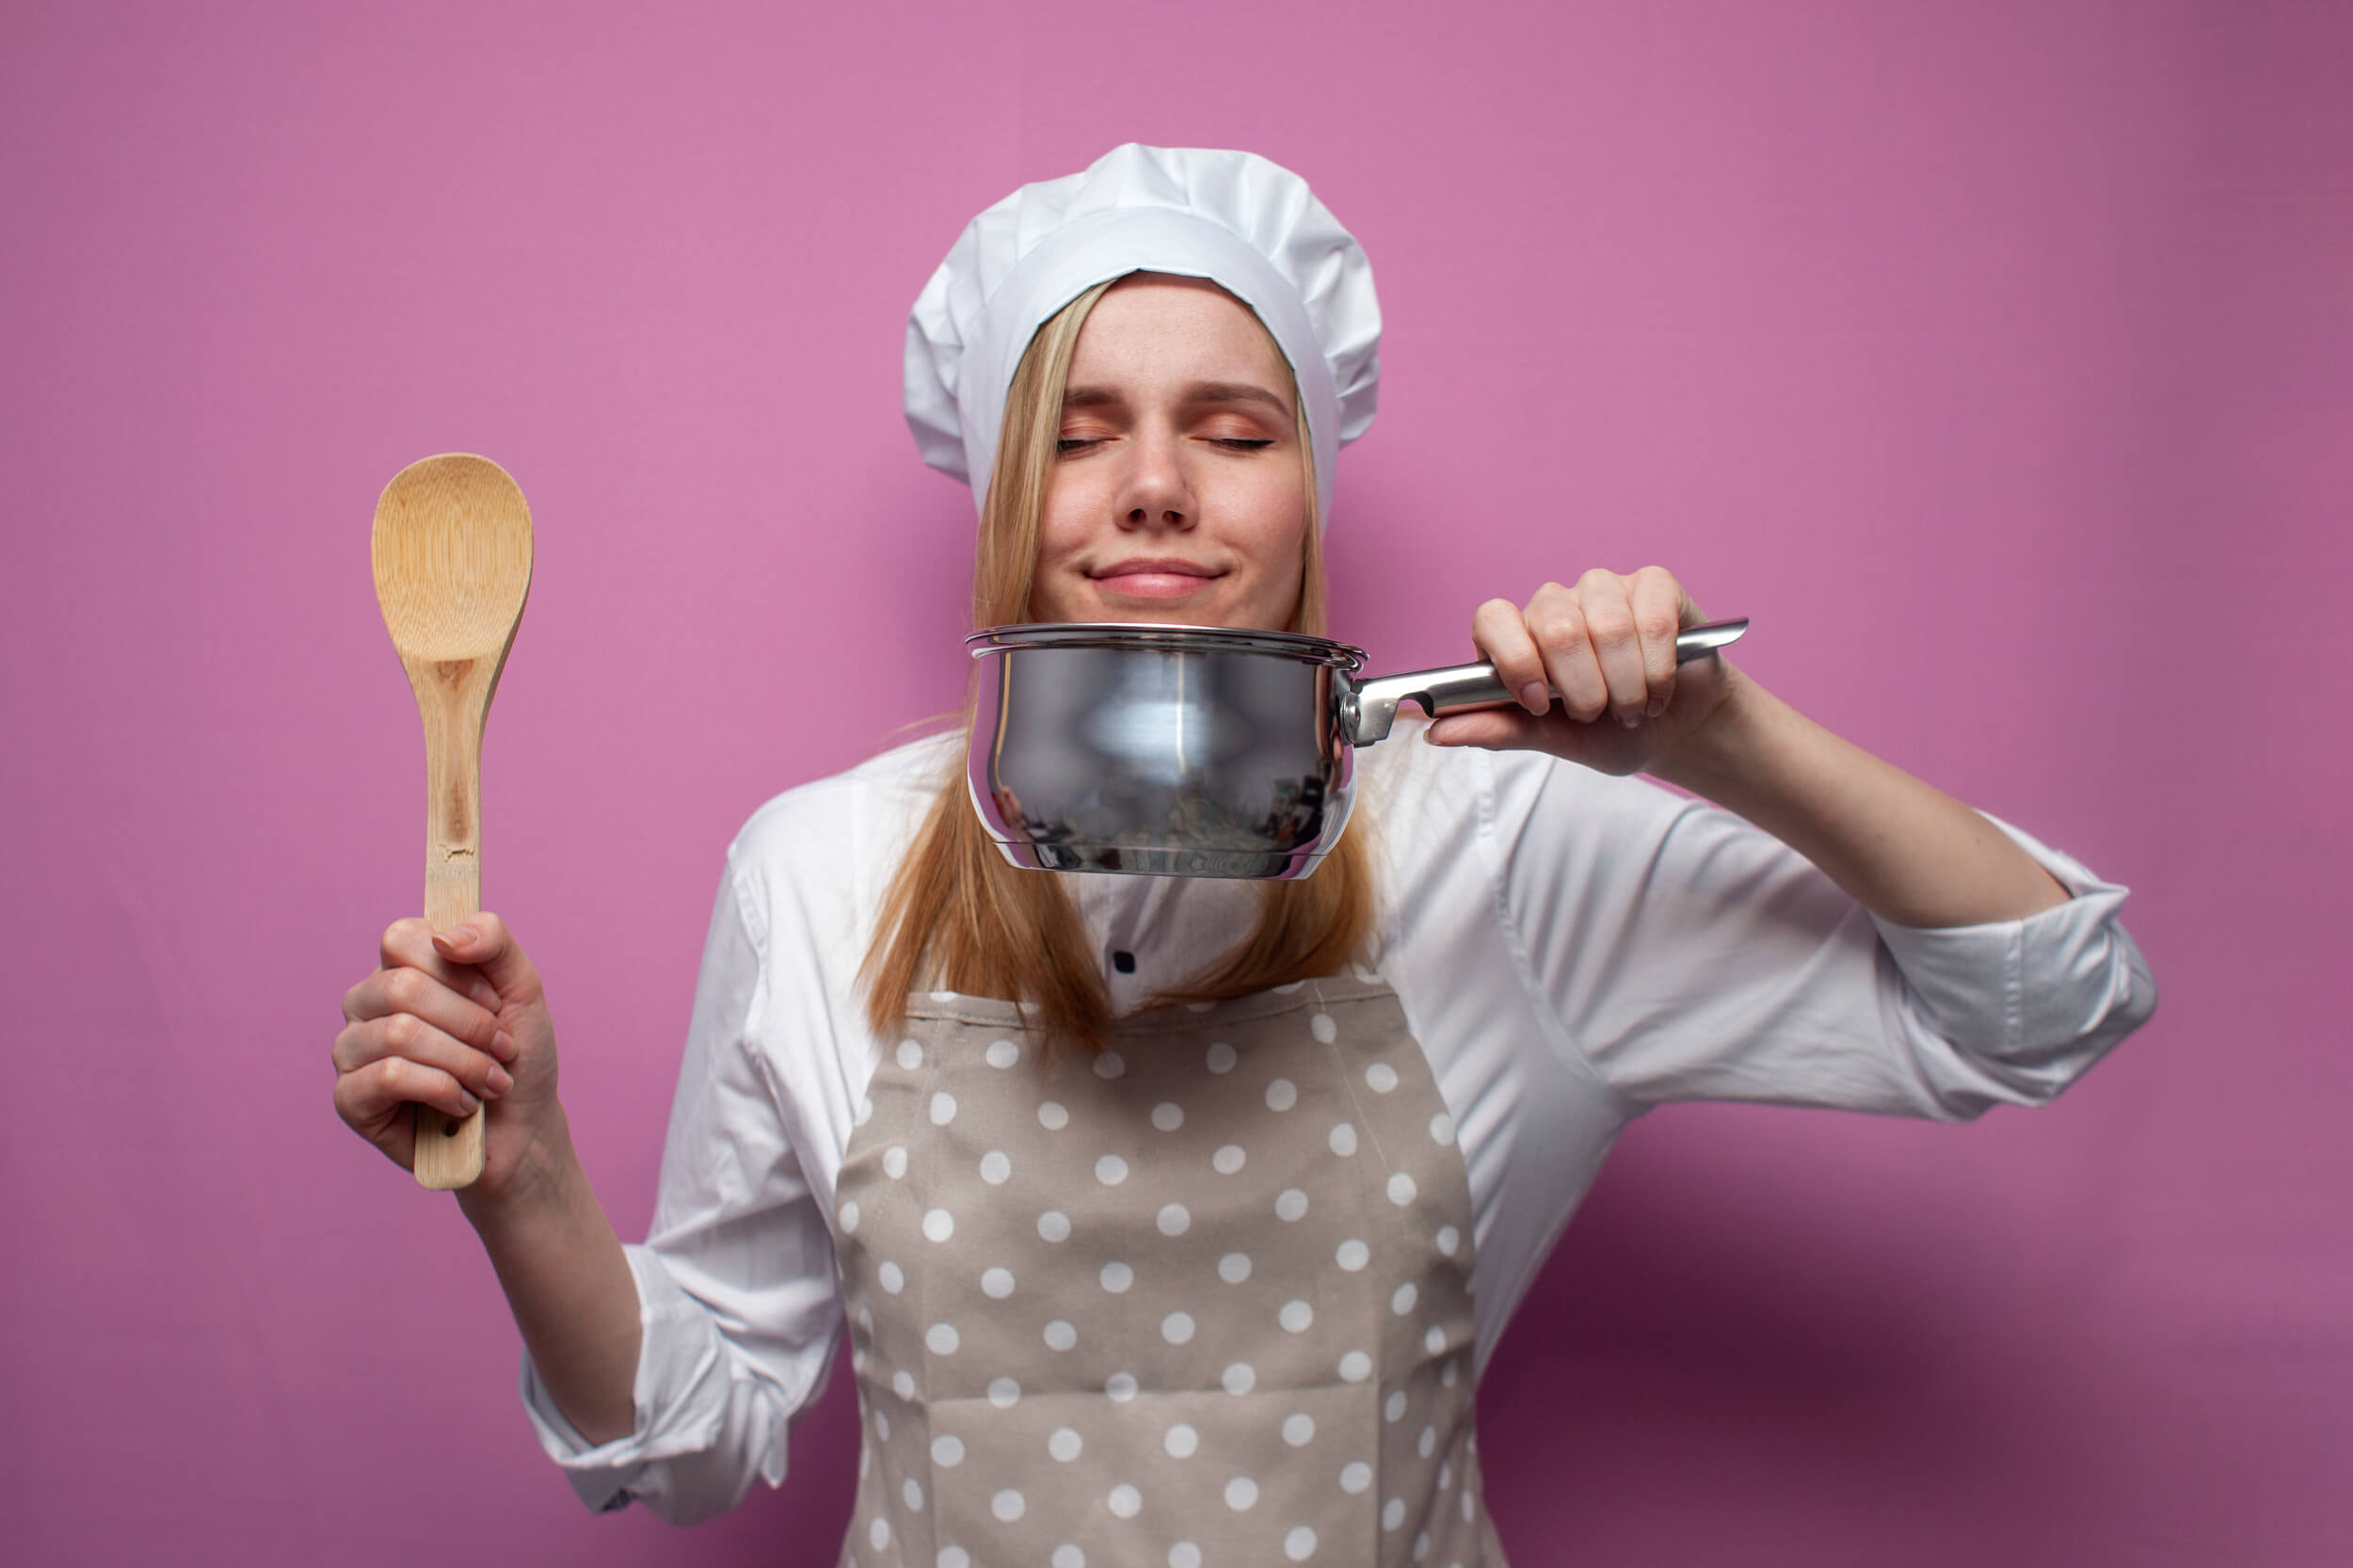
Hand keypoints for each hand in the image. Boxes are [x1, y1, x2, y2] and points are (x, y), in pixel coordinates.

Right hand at [332, 914, 565, 1204]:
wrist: (523, 1129)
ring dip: (464, 1061)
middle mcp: (366, 1004)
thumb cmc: (516, 1056)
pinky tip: (463, 1105)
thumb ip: (493, 941)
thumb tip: (446, 937)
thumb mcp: (522, 988)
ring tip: (492, 1082)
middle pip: (401, 987)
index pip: (401, 938)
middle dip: (470, 1023)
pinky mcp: (349, 1098)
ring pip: (399, 1033)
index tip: (494, 1001)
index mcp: (400, 969)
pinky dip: (443, 1089)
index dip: (458, 971)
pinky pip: (387, 1077)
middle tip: (503, 1049)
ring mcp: (352, 1051)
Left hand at [1426, 567, 1736, 775]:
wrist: (1674, 732)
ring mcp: (1603, 589)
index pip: (1493, 618)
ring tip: (1632, 710)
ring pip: (1606, 626)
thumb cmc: (1607, 733)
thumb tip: (1436, 732)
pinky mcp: (1653, 585)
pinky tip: (1659, 690)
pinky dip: (1657, 669)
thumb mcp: (1552, 741)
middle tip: (1599, 716)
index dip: (1514, 659)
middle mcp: (1554, 604)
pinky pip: (1650, 620)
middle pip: (1555, 626)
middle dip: (1583, 689)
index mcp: (1517, 638)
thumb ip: (1499, 730)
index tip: (1539, 702)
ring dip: (1626, 686)